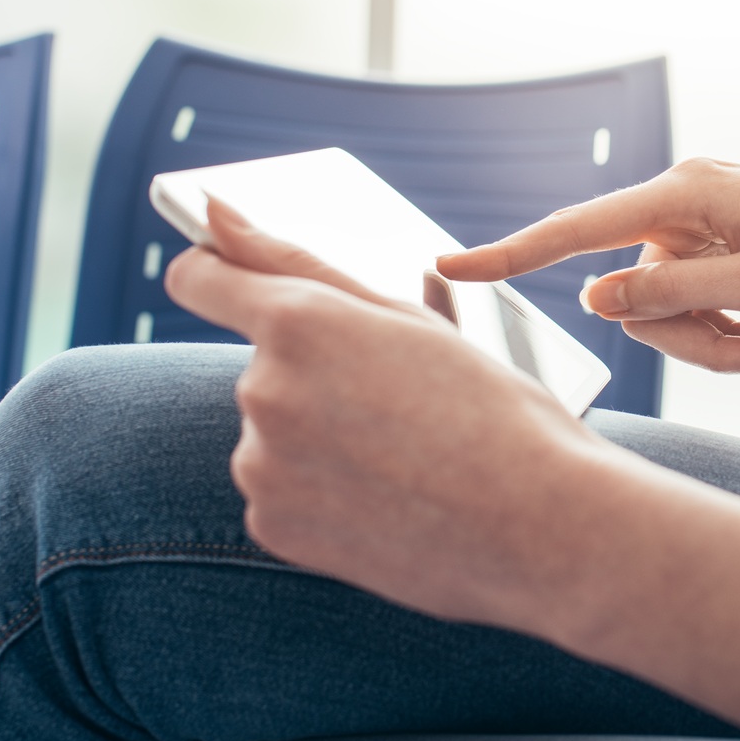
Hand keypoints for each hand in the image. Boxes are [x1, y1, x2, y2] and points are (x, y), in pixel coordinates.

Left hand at [164, 199, 608, 627]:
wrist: (540, 528)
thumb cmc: (489, 409)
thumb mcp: (406, 319)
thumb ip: (294, 261)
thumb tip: (213, 212)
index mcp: (298, 321)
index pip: (199, 277)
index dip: (216, 273)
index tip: (232, 279)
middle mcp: (262, 389)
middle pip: (264, 364)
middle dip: (316, 374)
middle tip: (400, 402)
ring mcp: (261, 465)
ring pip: (274, 429)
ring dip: (318, 436)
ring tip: (404, 458)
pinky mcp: (271, 524)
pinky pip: (280, 489)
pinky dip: (320, 491)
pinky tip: (385, 499)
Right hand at [438, 158, 739, 374]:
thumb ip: (672, 295)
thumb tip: (590, 299)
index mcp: (684, 193)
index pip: (577, 231)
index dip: (510, 254)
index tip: (447, 265)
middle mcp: (681, 202)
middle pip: (632, 297)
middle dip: (688, 341)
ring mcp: (698, 228)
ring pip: (665, 313)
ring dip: (718, 346)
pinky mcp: (717, 250)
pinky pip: (694, 308)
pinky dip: (731, 336)